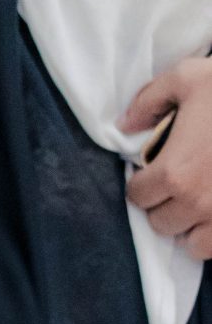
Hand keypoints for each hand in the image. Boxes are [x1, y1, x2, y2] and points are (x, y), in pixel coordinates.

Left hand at [122, 54, 211, 256]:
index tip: (152, 172)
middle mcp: (197, 202)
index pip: (137, 196)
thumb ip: (148, 101)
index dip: (141, 183)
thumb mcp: (187, 79)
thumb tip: (124, 125)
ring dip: (190, 226)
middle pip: (161, 223)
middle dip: (163, 205)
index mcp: (174, 171)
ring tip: (198, 203)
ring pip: (191, 244)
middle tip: (176, 185)